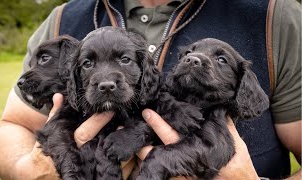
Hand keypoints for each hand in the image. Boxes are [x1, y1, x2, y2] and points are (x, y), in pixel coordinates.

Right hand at [22, 93, 134, 178]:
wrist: (42, 173)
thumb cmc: (48, 149)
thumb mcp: (50, 131)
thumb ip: (56, 114)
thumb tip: (59, 96)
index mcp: (69, 146)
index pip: (85, 133)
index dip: (98, 121)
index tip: (111, 111)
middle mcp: (80, 159)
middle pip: (101, 149)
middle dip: (115, 137)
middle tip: (127, 125)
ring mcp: (89, 170)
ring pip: (110, 162)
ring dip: (123, 149)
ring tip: (132, 136)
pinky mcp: (95, 176)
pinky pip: (115, 171)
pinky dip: (125, 162)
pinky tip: (133, 151)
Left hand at [137, 109, 258, 179]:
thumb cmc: (236, 161)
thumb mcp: (231, 139)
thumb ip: (223, 123)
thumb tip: (221, 107)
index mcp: (191, 149)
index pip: (169, 134)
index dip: (156, 123)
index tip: (146, 112)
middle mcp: (181, 163)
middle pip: (153, 153)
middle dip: (138, 143)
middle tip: (124, 130)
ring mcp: (178, 175)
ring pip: (153, 164)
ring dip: (141, 153)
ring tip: (130, 143)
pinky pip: (160, 171)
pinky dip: (151, 163)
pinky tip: (143, 155)